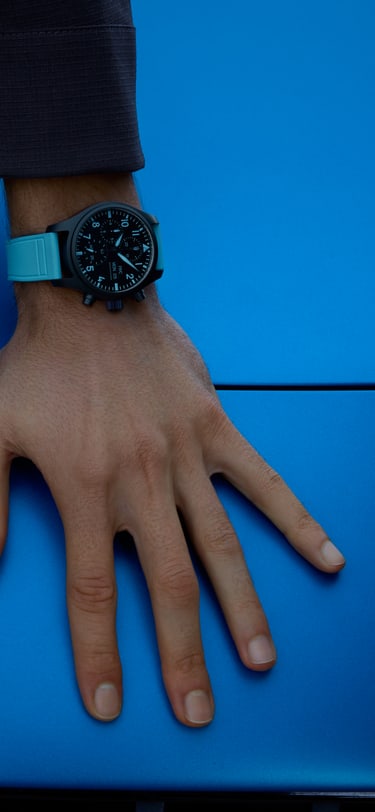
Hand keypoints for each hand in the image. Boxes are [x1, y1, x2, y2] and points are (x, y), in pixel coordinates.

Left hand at [0, 282, 344, 726]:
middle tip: (198, 711)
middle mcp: (141, 483)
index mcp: (84, 489)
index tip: (110, 704)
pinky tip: (327, 558)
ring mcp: (185, 457)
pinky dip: (296, 521)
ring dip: (242, 609)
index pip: (93, 592)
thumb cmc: (41, 364)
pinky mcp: (216, 429)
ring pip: (220, 546)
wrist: (91, 299)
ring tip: (260, 660)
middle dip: (183, 656)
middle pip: (168, 585)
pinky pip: (262, 482)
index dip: (100, 653)